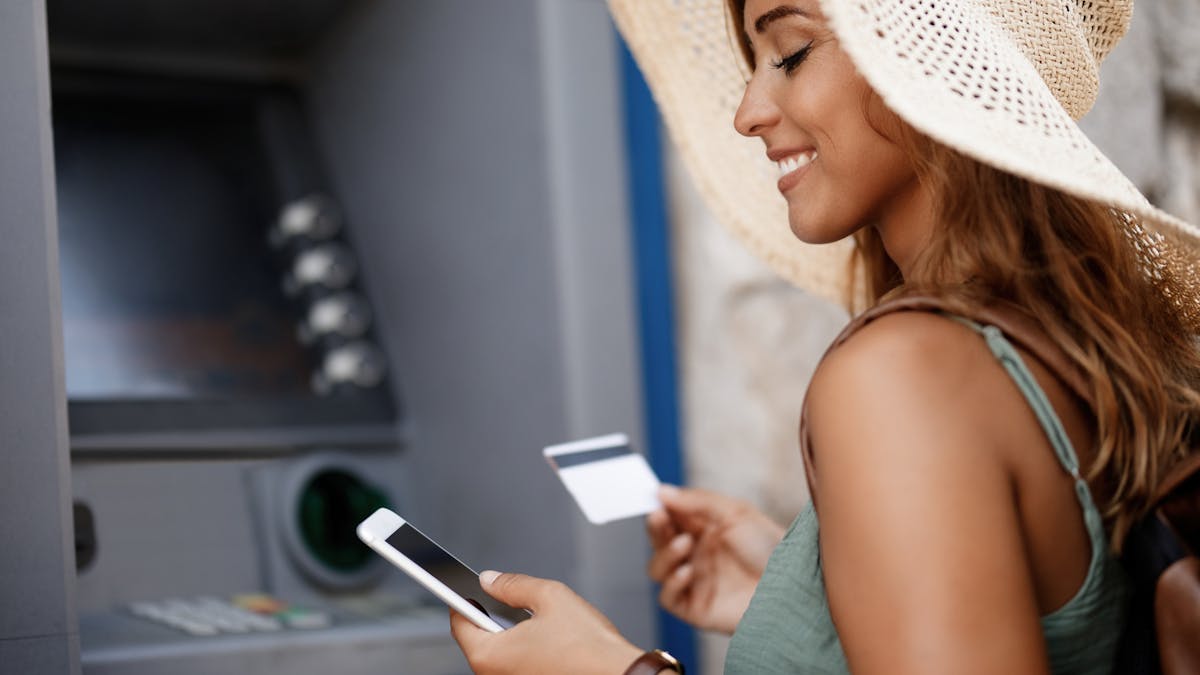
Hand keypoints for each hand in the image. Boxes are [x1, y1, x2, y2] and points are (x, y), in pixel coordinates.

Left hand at [450, 571, 643, 674]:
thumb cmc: (589, 647)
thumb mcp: (549, 596)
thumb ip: (513, 584)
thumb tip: (491, 580)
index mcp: (490, 655)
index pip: (460, 624)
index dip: (464, 602)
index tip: (468, 593)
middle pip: (480, 641)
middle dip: (493, 620)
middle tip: (516, 606)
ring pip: (501, 656)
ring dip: (512, 638)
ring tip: (541, 625)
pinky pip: (518, 667)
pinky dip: (526, 654)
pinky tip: (551, 644)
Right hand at [646, 485, 784, 633]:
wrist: (790, 586)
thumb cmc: (769, 548)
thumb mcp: (735, 513)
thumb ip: (697, 501)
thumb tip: (662, 491)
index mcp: (703, 530)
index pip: (670, 517)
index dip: (661, 508)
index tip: (655, 498)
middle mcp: (695, 555)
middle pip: (659, 541)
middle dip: (656, 528)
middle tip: (660, 517)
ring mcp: (694, 581)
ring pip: (657, 568)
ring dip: (664, 554)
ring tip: (684, 544)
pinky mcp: (694, 607)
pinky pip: (668, 597)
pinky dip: (672, 583)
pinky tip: (688, 571)